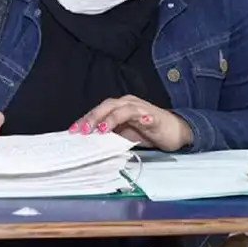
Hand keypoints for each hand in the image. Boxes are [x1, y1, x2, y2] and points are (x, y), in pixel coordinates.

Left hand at [71, 95, 192, 151]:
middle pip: (107, 106)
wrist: (175, 131)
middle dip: (93, 117)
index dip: (85, 120)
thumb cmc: (148, 132)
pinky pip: (146, 115)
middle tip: (82, 130)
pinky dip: (141, 117)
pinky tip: (139, 122)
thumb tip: (90, 142)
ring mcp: (141, 109)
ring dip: (111, 118)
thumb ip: (110, 135)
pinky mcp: (154, 116)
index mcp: (118, 107)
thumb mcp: (124, 135)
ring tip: (101, 129)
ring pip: (123, 109)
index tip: (72, 131)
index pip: (98, 111)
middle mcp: (127, 104)